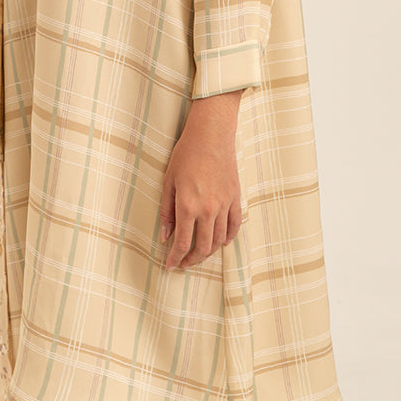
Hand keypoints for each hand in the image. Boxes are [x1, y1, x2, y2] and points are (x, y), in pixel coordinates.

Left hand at [160, 90, 242, 269]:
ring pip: (219, 240)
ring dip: (209, 251)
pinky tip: (222, 242)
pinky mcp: (235, 198)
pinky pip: (234, 225)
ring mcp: (224, 205)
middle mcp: (208, 209)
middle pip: (203, 247)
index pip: (182, 243)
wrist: (211, 135)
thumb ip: (166, 211)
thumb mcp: (168, 182)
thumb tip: (166, 236)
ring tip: (199, 253)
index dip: (175, 258)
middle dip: (192, 259)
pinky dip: (228, 237)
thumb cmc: (186, 155)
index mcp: (188, 206)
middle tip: (184, 263)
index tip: (170, 265)